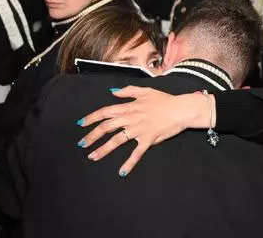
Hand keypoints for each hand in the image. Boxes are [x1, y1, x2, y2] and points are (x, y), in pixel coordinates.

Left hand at [77, 86, 211, 175]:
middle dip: (92, 136)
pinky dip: (129, 163)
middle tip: (81, 144)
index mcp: (130, 107)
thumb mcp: (145, 91)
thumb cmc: (164, 100)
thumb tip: (113, 92)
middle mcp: (131, 118)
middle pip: (107, 127)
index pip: (106, 112)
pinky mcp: (148, 140)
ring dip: (103, 150)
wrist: (181, 109)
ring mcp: (139, 130)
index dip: (92, 117)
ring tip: (92, 157)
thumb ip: (128, 91)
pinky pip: (136, 153)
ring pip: (117, 141)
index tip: (81, 123)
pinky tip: (122, 172)